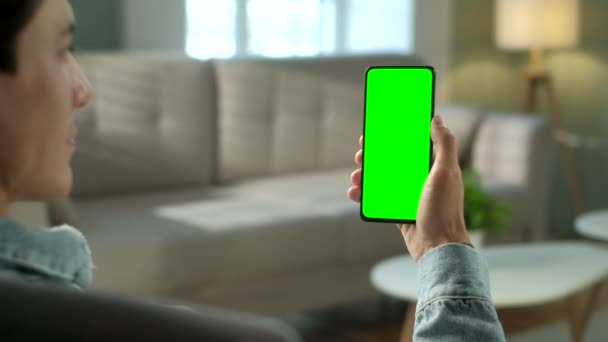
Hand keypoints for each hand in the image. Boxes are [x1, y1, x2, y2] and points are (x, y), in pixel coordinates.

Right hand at [347, 115, 469, 260]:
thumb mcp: (446, 172)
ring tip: (356, 176)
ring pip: (381, 178)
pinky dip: (365, 194)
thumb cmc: (444, 209)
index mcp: (432, 166)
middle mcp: (419, 178)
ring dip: (365, 175)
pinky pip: (377, 198)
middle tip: (361, 155)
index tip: (377, 129)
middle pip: (391, 160)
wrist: (438, 247)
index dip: (394, 135)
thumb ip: (444, 144)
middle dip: (373, 156)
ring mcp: (407, 194)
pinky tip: (355, 192)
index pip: (410, 144)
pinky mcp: (397, 209)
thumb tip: (438, 119)